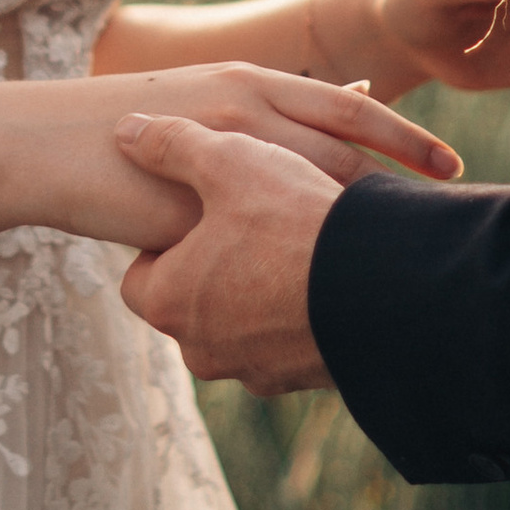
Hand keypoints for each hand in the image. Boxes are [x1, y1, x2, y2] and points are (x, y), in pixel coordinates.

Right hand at [78, 63, 456, 256]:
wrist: (42, 146)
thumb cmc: (123, 131)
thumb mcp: (204, 106)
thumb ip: (267, 112)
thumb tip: (352, 100)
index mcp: (248, 80)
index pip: (349, 110)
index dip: (404, 139)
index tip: (451, 166)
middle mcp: (241, 107)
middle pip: (344, 150)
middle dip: (399, 183)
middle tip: (451, 213)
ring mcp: (216, 155)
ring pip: (307, 189)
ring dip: (355, 223)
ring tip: (404, 258)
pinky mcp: (188, 204)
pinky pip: (254, 235)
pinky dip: (293, 255)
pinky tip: (321, 286)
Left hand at [114, 117, 352, 393]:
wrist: (383, 289)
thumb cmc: (292, 222)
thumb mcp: (228, 161)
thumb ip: (172, 145)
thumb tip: (126, 130)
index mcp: (168, 301)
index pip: (140, 275)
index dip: (167, 239)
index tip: (202, 214)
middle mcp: (200, 349)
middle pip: (190, 303)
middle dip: (214, 268)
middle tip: (251, 226)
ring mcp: (253, 371)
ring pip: (239, 326)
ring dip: (257, 294)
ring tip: (292, 248)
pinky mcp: (299, 379)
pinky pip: (285, 343)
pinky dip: (296, 314)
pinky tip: (322, 277)